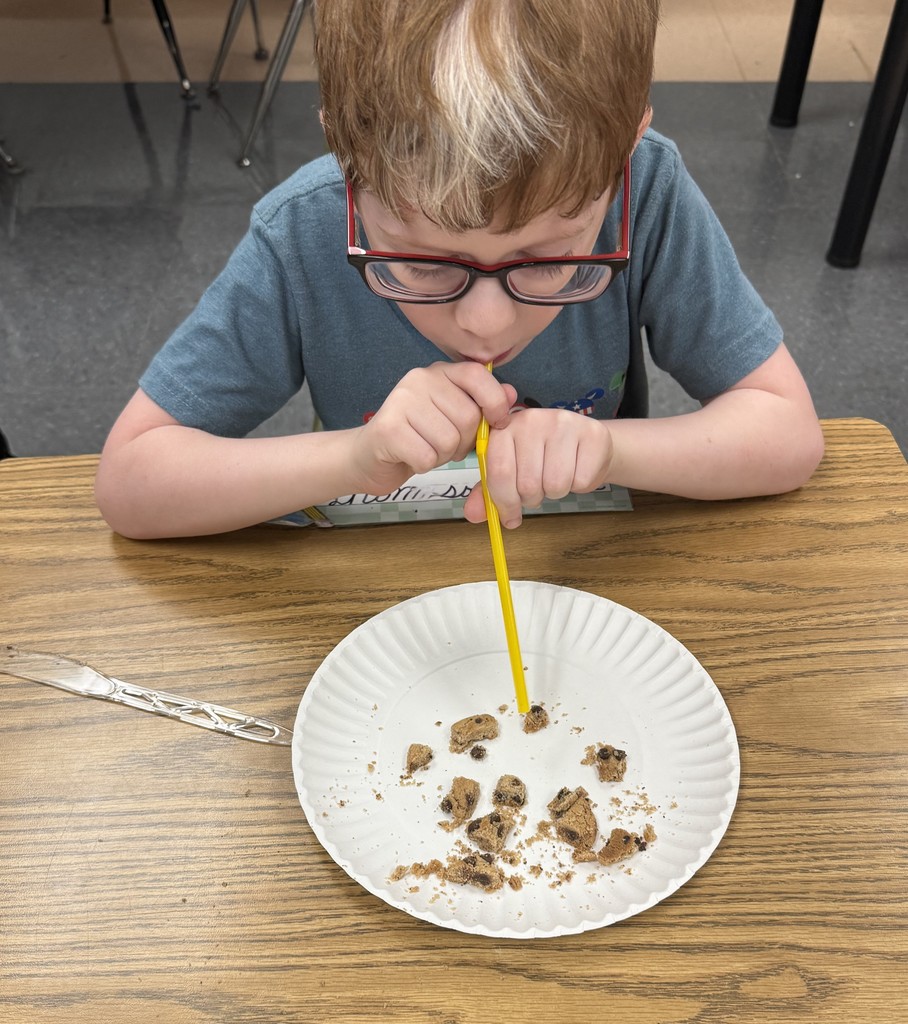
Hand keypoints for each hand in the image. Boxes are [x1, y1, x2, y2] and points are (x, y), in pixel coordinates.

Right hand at [349, 362, 515, 495]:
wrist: (368, 457)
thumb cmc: (418, 438)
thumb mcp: (454, 418)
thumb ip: (482, 406)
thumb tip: (512, 393)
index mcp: (438, 372)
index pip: (476, 375)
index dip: (495, 401)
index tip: (498, 422)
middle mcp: (418, 379)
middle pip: (467, 417)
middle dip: (463, 441)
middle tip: (444, 444)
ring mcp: (401, 402)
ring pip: (449, 440)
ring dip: (442, 456)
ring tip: (426, 448)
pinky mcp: (388, 428)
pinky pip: (427, 456)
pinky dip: (424, 465)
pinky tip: (411, 457)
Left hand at [462, 409, 614, 527]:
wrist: (587, 443)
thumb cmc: (544, 457)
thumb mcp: (513, 471)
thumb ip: (489, 492)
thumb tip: (472, 515)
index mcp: (506, 427)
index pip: (499, 471)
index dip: (503, 502)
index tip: (510, 517)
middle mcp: (533, 419)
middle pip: (528, 483)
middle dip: (532, 499)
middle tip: (538, 490)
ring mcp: (564, 424)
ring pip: (555, 485)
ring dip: (555, 493)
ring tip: (557, 477)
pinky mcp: (592, 435)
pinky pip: (580, 482)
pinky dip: (579, 486)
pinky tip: (577, 470)